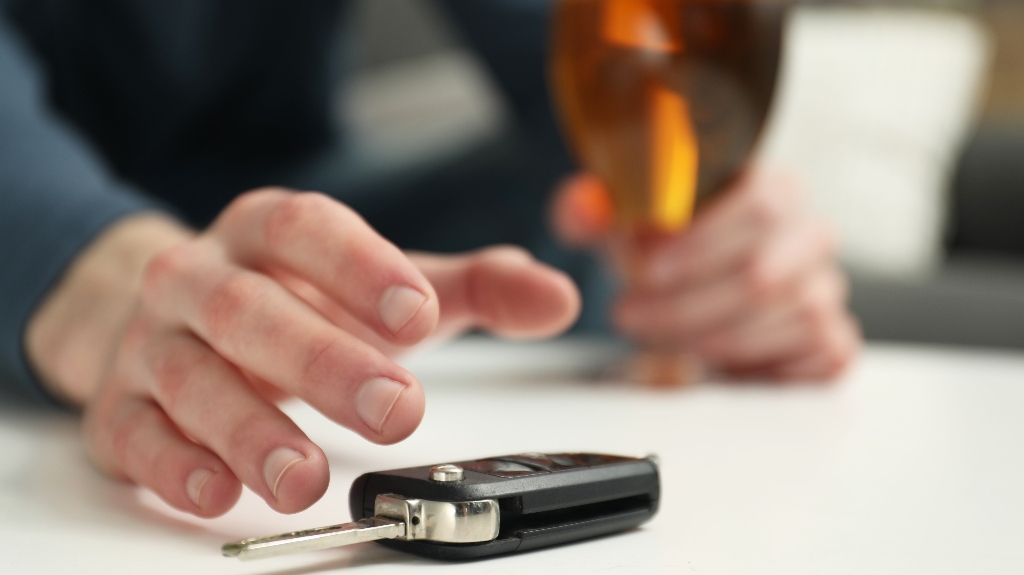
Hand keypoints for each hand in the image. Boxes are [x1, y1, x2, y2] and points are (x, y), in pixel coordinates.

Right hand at [27, 189, 579, 516]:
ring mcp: (155, 343)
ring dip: (248, 429)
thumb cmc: (294, 298)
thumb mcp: (381, 284)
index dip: (360, 267)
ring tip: (304, 478)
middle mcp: (202, 278)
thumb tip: (558, 299)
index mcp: (268, 232)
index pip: (307, 230)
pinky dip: (174, 465)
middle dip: (323, 361)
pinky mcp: (121, 408)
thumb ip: (473, 289)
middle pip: (250, 310)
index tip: (419, 314)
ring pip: (191, 377)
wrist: (172, 315)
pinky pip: (136, 434)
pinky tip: (219, 492)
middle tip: (396, 409)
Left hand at [550, 168, 859, 379]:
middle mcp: (810, 236)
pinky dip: (756, 366)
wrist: (690, 281)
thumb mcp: (621, 222)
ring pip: (782, 322)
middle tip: (628, 313)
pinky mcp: (830, 341)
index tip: (645, 266)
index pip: (758, 208)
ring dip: (707, 338)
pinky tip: (707, 360)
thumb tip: (583, 210)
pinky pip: (815, 361)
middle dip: (686, 303)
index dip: (699, 243)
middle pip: (763, 275)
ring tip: (653, 334)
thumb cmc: (663, 245)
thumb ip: (594, 210)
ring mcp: (824, 290)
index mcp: (775, 189)